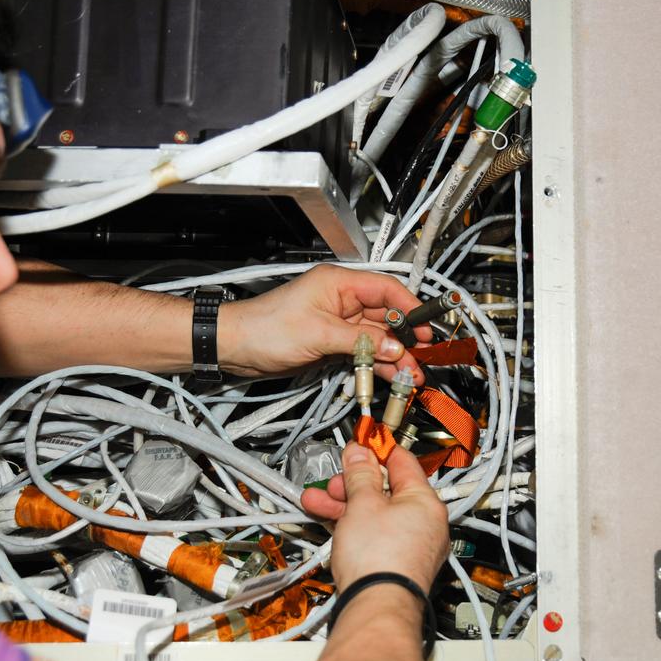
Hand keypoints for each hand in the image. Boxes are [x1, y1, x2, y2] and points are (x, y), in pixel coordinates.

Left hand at [218, 264, 433, 382]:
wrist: (235, 348)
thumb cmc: (265, 328)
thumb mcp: (319, 333)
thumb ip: (361, 341)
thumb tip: (395, 347)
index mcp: (339, 284)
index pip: (386, 290)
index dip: (409, 308)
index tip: (425, 328)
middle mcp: (341, 300)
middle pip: (386, 317)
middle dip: (405, 339)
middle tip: (423, 358)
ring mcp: (337, 323)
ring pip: (377, 338)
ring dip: (394, 356)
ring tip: (411, 375)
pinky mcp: (331, 343)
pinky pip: (362, 352)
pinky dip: (376, 364)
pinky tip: (390, 376)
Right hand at [301, 442, 448, 590]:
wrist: (376, 606)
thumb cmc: (379, 559)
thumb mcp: (362, 503)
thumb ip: (360, 475)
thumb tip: (360, 454)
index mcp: (425, 502)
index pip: (403, 463)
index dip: (377, 450)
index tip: (360, 445)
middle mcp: (426, 524)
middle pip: (387, 491)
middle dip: (353, 484)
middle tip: (333, 480)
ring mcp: (412, 547)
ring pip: (376, 516)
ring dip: (346, 506)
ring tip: (316, 502)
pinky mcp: (397, 566)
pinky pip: (376, 537)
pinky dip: (354, 528)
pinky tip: (330, 523)